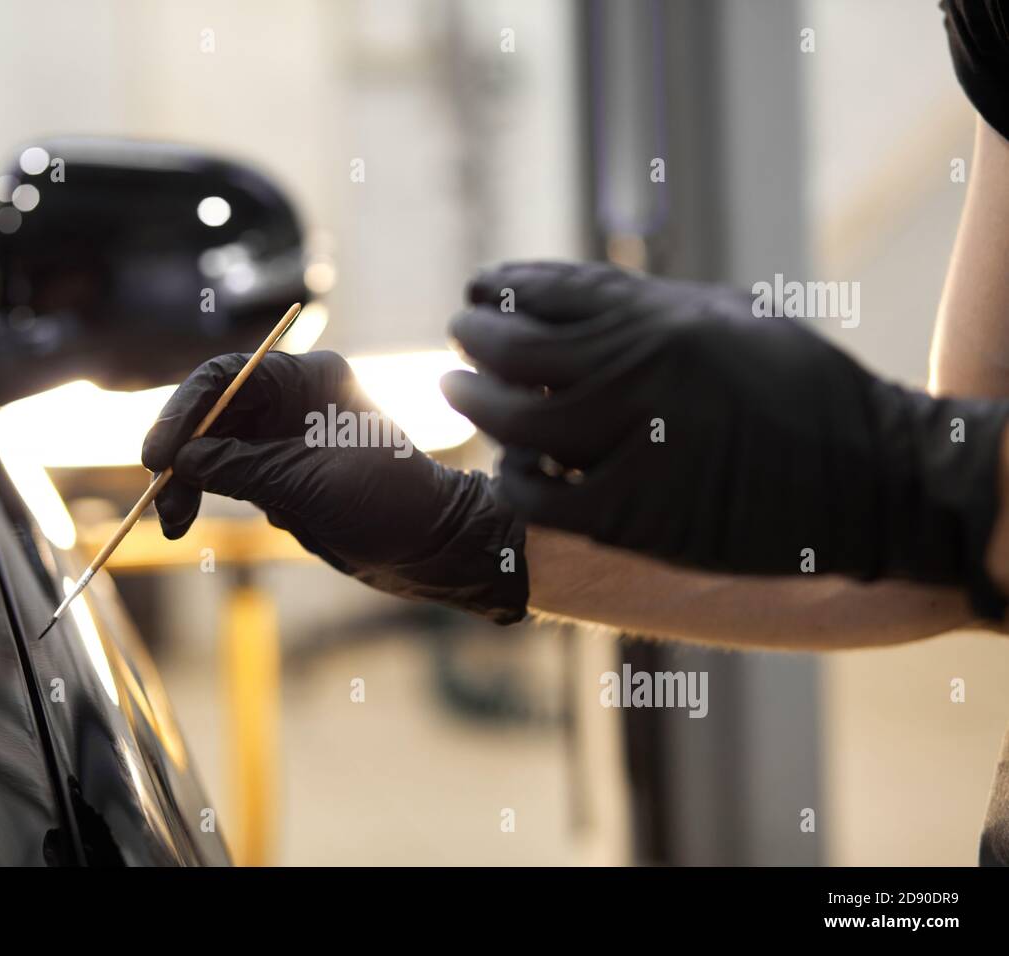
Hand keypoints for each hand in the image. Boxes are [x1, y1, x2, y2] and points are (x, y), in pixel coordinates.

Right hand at [142, 350, 528, 623]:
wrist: (432, 547)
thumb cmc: (388, 504)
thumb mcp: (309, 486)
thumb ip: (243, 469)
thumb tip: (186, 460)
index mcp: (308, 379)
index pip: (227, 377)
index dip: (185, 412)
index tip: (158, 454)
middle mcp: (291, 400)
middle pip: (212, 413)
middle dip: (182, 454)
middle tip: (163, 498)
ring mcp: (283, 437)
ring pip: (213, 449)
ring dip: (188, 483)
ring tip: (174, 522)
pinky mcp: (279, 473)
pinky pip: (227, 476)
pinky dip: (207, 496)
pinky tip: (202, 520)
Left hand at [440, 260, 1008, 616]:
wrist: (875, 481)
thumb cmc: (802, 393)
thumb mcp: (733, 321)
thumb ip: (653, 310)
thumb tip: (570, 301)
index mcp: (670, 317)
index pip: (556, 289)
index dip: (505, 285)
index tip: (479, 286)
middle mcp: (647, 371)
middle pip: (520, 349)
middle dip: (477, 336)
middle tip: (458, 332)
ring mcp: (641, 444)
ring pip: (520, 420)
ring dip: (477, 403)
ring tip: (456, 388)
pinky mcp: (644, 516)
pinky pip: (545, 497)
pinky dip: (515, 480)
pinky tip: (506, 467)